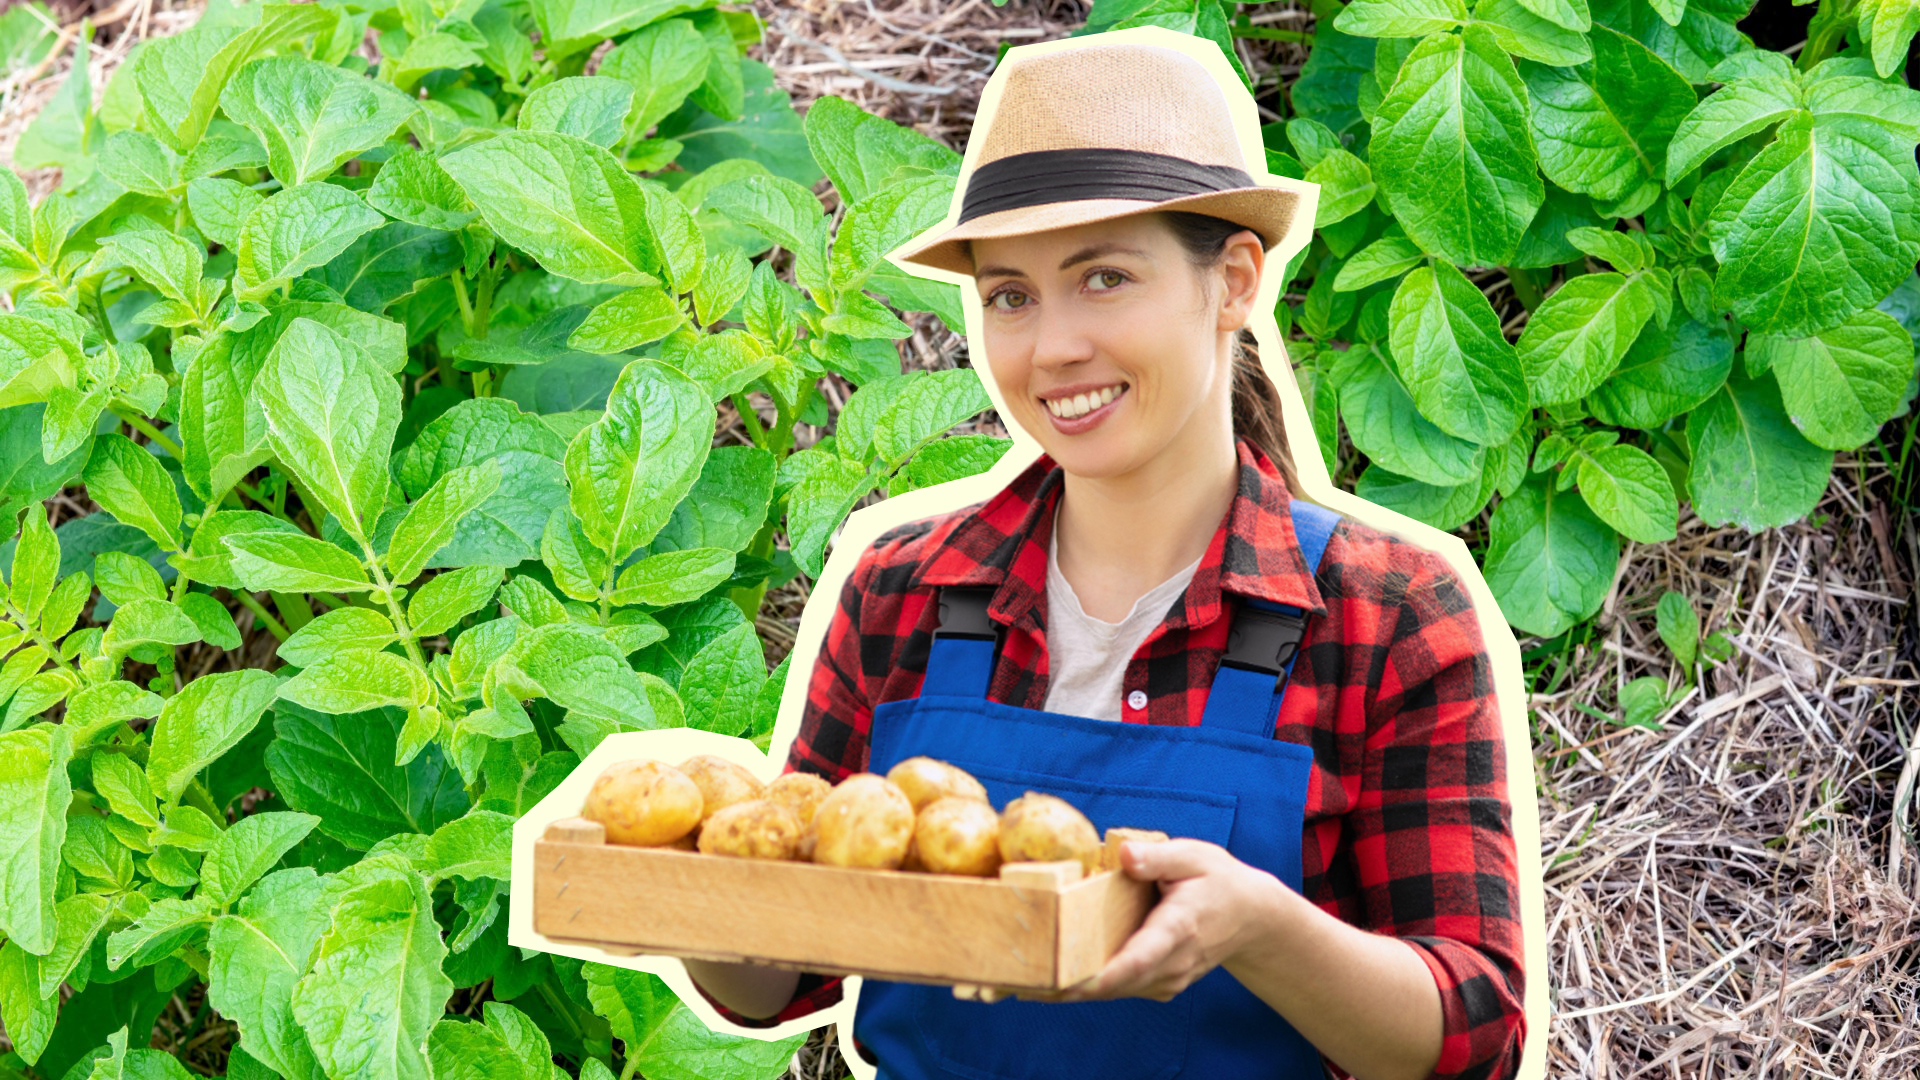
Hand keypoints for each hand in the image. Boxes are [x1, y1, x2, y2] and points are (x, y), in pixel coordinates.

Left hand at [1012, 839, 1281, 1004]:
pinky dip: (1077, 987)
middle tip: (1012, 984)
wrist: (1251, 918)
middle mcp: (1170, 964)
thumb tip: (1124, 853)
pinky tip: (1038, 982)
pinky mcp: (1153, 984)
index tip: (1070, 983)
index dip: (1104, 974)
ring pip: (1109, 991)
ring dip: (1063, 991)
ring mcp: (1163, 980)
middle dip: (1064, 986)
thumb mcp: (1195, 856)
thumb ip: (1158, 856)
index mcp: (1179, 929)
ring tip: (1009, 985)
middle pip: (1113, 983)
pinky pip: (1113, 989)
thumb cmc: (1217, 880)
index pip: (1140, 958)